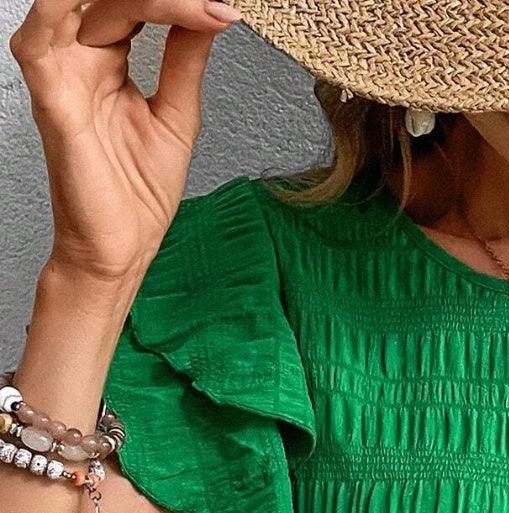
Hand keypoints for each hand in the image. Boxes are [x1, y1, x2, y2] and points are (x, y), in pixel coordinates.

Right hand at [9, 0, 241, 282]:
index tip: (224, 9)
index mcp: (104, 60)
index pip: (131, 1)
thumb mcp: (177, 116)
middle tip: (211, 4)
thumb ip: (185, 60)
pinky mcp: (50, 97)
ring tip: (184, 4)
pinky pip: (44, 36)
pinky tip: (127, 6)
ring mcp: (60, 74)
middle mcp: (77, 59)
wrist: (120, 251)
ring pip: (77, 1)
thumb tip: (210, 12)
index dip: (176, 1)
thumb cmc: (137, 196)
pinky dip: (69, 8)